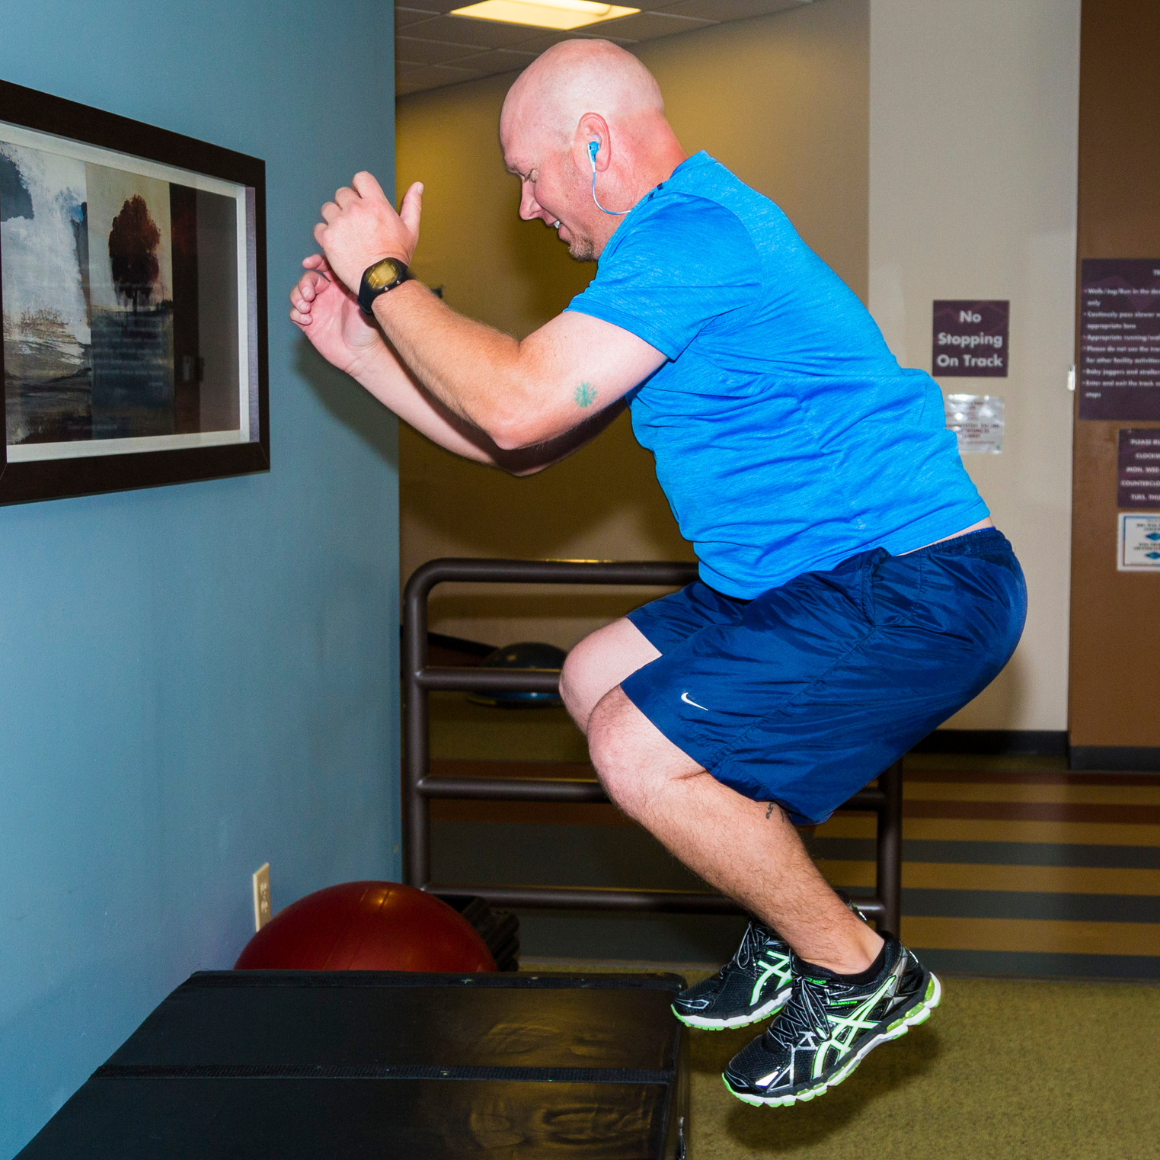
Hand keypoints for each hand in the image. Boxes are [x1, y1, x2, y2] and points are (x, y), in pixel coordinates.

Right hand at [289, 254, 382, 375]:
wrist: (360, 355)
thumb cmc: (366, 331)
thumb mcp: (364, 305)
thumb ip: (355, 287)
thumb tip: (350, 271)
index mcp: (341, 286)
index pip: (325, 266)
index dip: (315, 261)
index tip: (308, 263)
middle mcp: (328, 295)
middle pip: (308, 279)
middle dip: (304, 284)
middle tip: (309, 295)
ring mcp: (318, 309)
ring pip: (298, 294)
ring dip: (297, 297)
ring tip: (306, 308)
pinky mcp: (309, 324)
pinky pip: (295, 313)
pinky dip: (297, 314)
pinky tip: (307, 321)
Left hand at [313, 172, 422, 291]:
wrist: (383, 280)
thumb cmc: (396, 258)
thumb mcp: (411, 229)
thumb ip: (412, 204)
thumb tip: (418, 186)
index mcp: (376, 203)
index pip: (360, 178)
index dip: (359, 187)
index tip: (360, 199)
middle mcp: (356, 209)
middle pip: (341, 193)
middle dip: (346, 205)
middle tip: (353, 222)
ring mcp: (340, 223)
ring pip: (327, 209)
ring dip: (333, 218)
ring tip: (344, 233)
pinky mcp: (328, 238)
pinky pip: (318, 228)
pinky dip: (325, 235)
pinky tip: (337, 243)